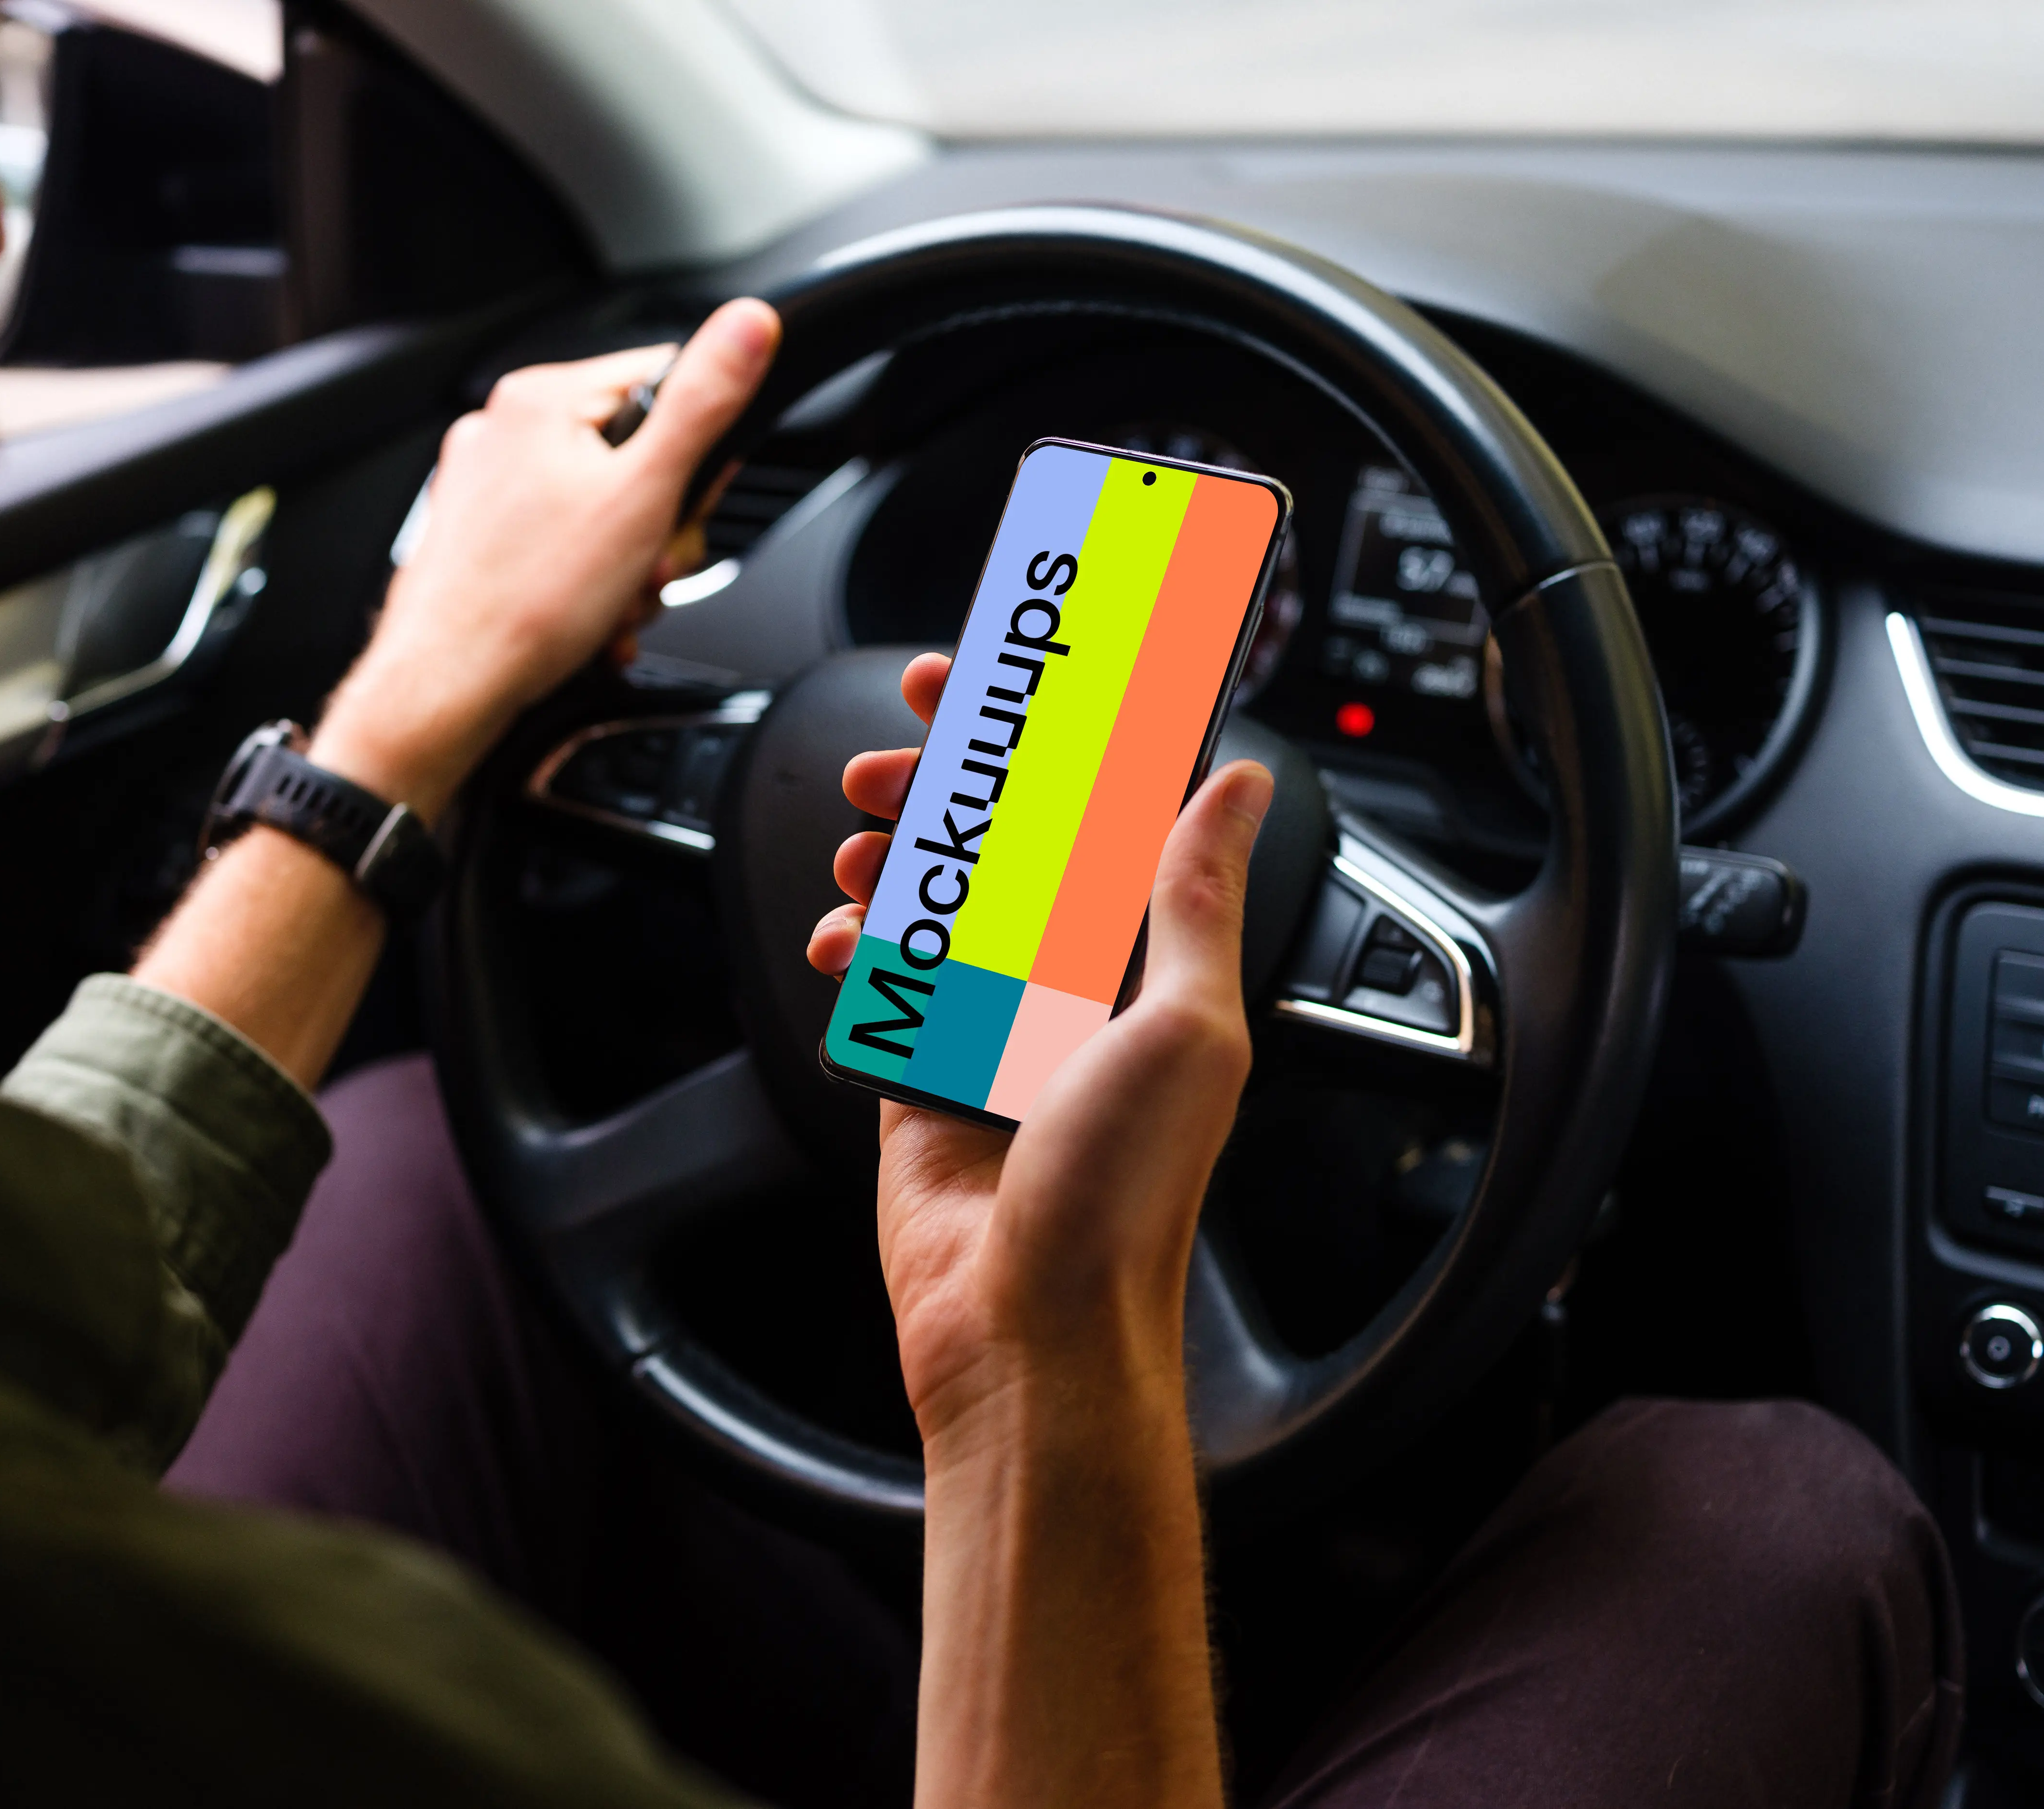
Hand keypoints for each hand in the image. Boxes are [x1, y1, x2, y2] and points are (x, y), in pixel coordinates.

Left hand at [310, 298, 779, 816]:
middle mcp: (503, 431)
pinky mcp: (481, 537)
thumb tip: (749, 324)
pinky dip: (590, 586)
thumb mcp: (645, 494)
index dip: (694, 451)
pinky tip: (589, 619)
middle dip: (658, 527)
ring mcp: (486, 486)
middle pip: (632, 456)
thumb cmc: (527, 602)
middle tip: (646, 568)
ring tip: (612, 603)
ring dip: (628, 567)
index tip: (685, 504)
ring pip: (601, 509)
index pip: (660, 384)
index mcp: (540, 399)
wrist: (448, 686)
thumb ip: (704, 404)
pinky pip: (563, 546)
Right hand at [806, 653, 1274, 1443]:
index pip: (1113, 820)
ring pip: (938, 904)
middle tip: (903, 747)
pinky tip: (845, 934)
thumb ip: (1198, 896)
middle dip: (952, 784)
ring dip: (896, 854)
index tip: (1015, 686)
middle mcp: (1079, 994)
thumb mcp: (1187, 1027)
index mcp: (1153, 972)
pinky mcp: (923, 1078)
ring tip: (862, 833)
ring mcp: (996, 1033)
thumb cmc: (1120, 1203)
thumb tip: (1241, 783)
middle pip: (1009, 848)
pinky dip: (860, 946)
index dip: (1065, 742)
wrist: (1027, 1333)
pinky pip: (886, 984)